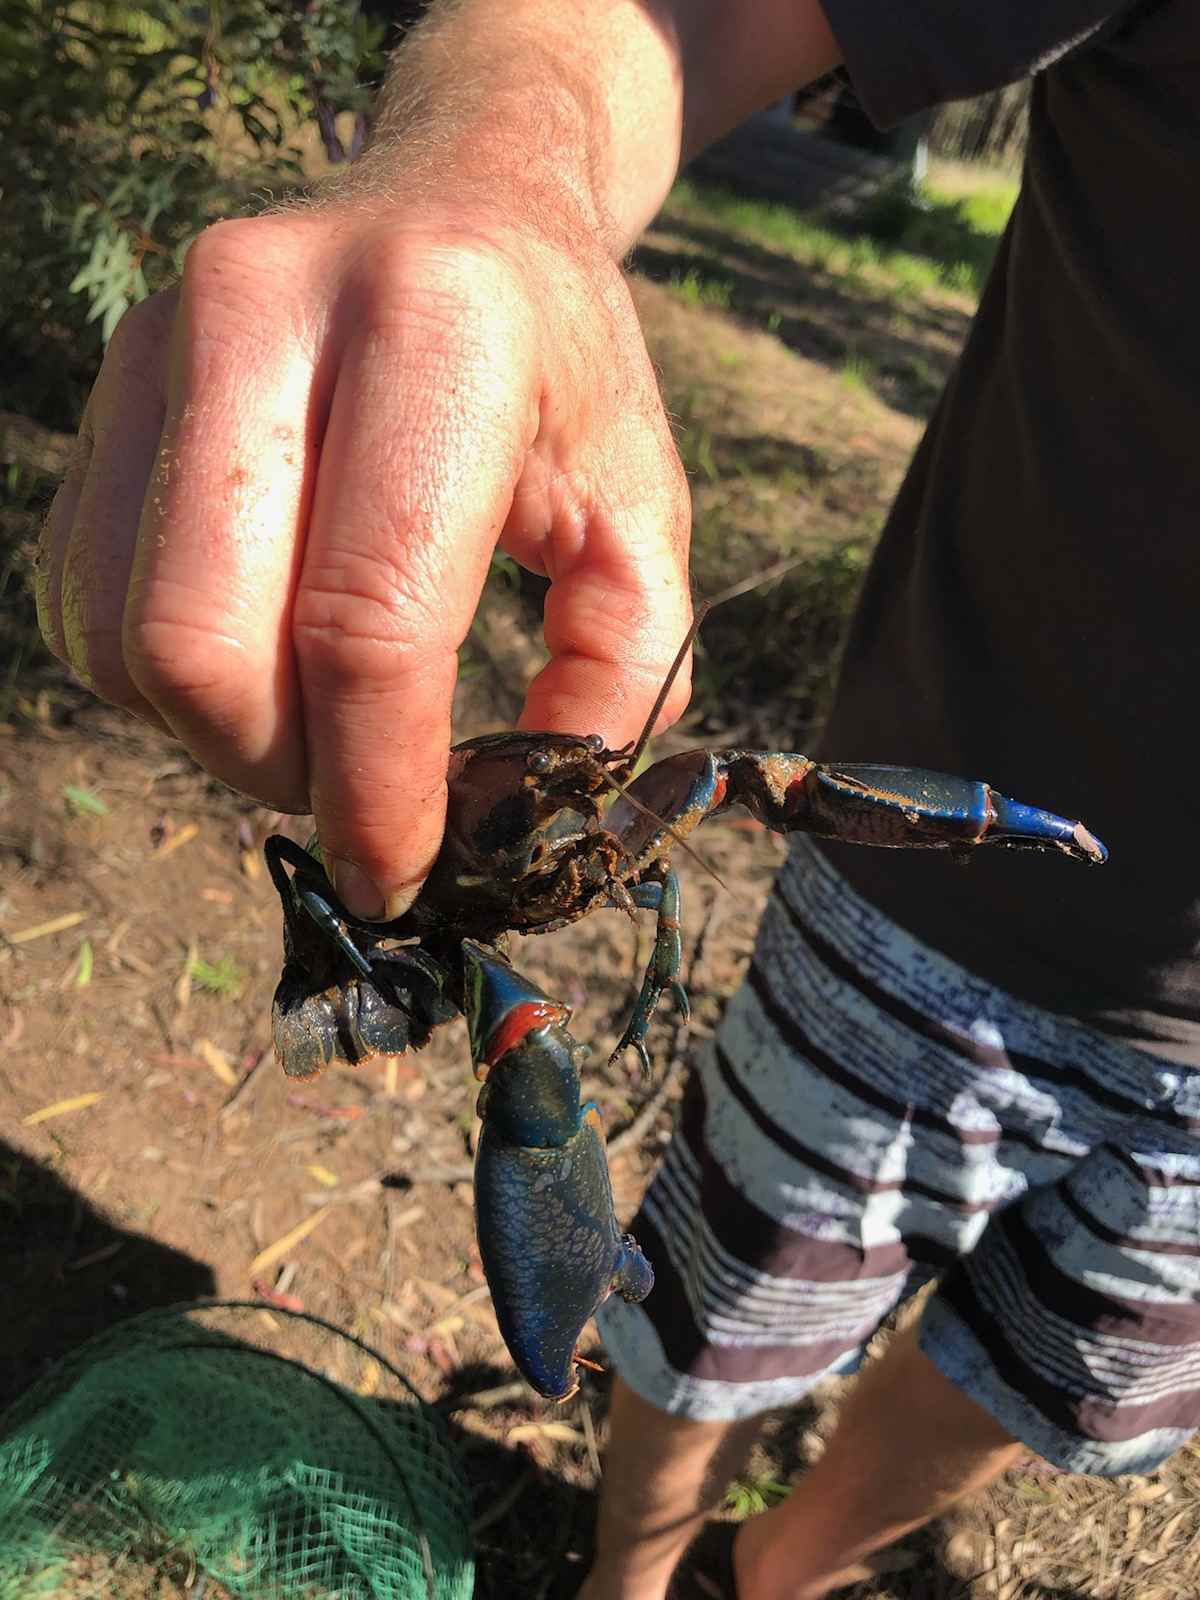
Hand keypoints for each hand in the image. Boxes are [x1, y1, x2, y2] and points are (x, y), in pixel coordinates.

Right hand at [35, 200, 691, 916]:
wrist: (460, 199)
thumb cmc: (564, 372)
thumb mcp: (644, 508)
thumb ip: (620, 669)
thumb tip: (522, 820)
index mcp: (433, 331)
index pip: (364, 622)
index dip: (377, 789)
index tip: (407, 875)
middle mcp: (262, 313)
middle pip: (203, 644)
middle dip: (282, 774)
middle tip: (360, 799)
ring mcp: (156, 339)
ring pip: (123, 637)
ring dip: (220, 738)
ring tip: (319, 727)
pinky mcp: (106, 383)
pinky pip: (81, 598)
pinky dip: (164, 684)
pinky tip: (259, 663)